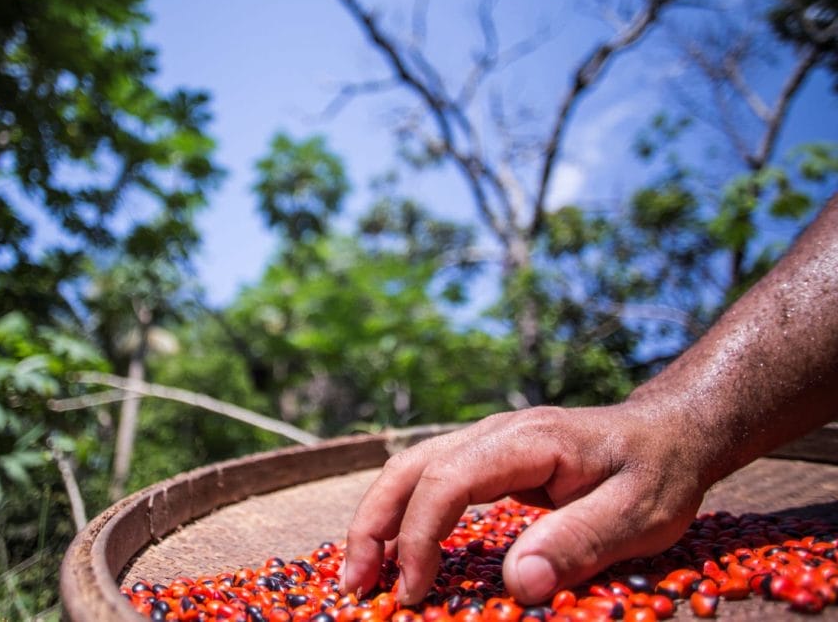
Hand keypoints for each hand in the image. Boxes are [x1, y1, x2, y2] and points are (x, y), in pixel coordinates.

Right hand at [340, 403, 707, 605]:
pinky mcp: (490, 458)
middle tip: (354, 585)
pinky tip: (400, 551)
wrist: (669, 432)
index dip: (420, 535)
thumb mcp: (637, 515)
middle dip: (374, 525)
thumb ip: (578, 543)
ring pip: (411, 469)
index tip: (415, 591)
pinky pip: (432, 480)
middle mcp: (495, 432)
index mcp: (526, 441)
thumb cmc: (656, 473)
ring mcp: (488, 441)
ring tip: (364, 573)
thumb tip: (519, 585)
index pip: (448, 480)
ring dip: (380, 519)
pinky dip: (404, 515)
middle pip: (410, 468)